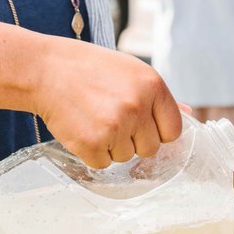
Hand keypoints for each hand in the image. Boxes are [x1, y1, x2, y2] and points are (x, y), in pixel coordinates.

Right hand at [33, 41, 182, 168]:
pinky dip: (91, 153)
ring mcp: (115, 126)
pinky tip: (81, 129)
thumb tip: (188, 113)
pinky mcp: (92, 143)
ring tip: (93, 119)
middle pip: (150, 149)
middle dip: (133, 141)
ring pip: (126, 157)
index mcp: (153, 86)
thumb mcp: (130, 71)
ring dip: (110, 146)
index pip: (173, 131)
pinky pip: (103, 164)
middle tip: (110, 119)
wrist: (45, 70)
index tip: (141, 125)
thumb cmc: (89, 69)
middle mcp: (137, 106)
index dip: (157, 132)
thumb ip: (158, 97)